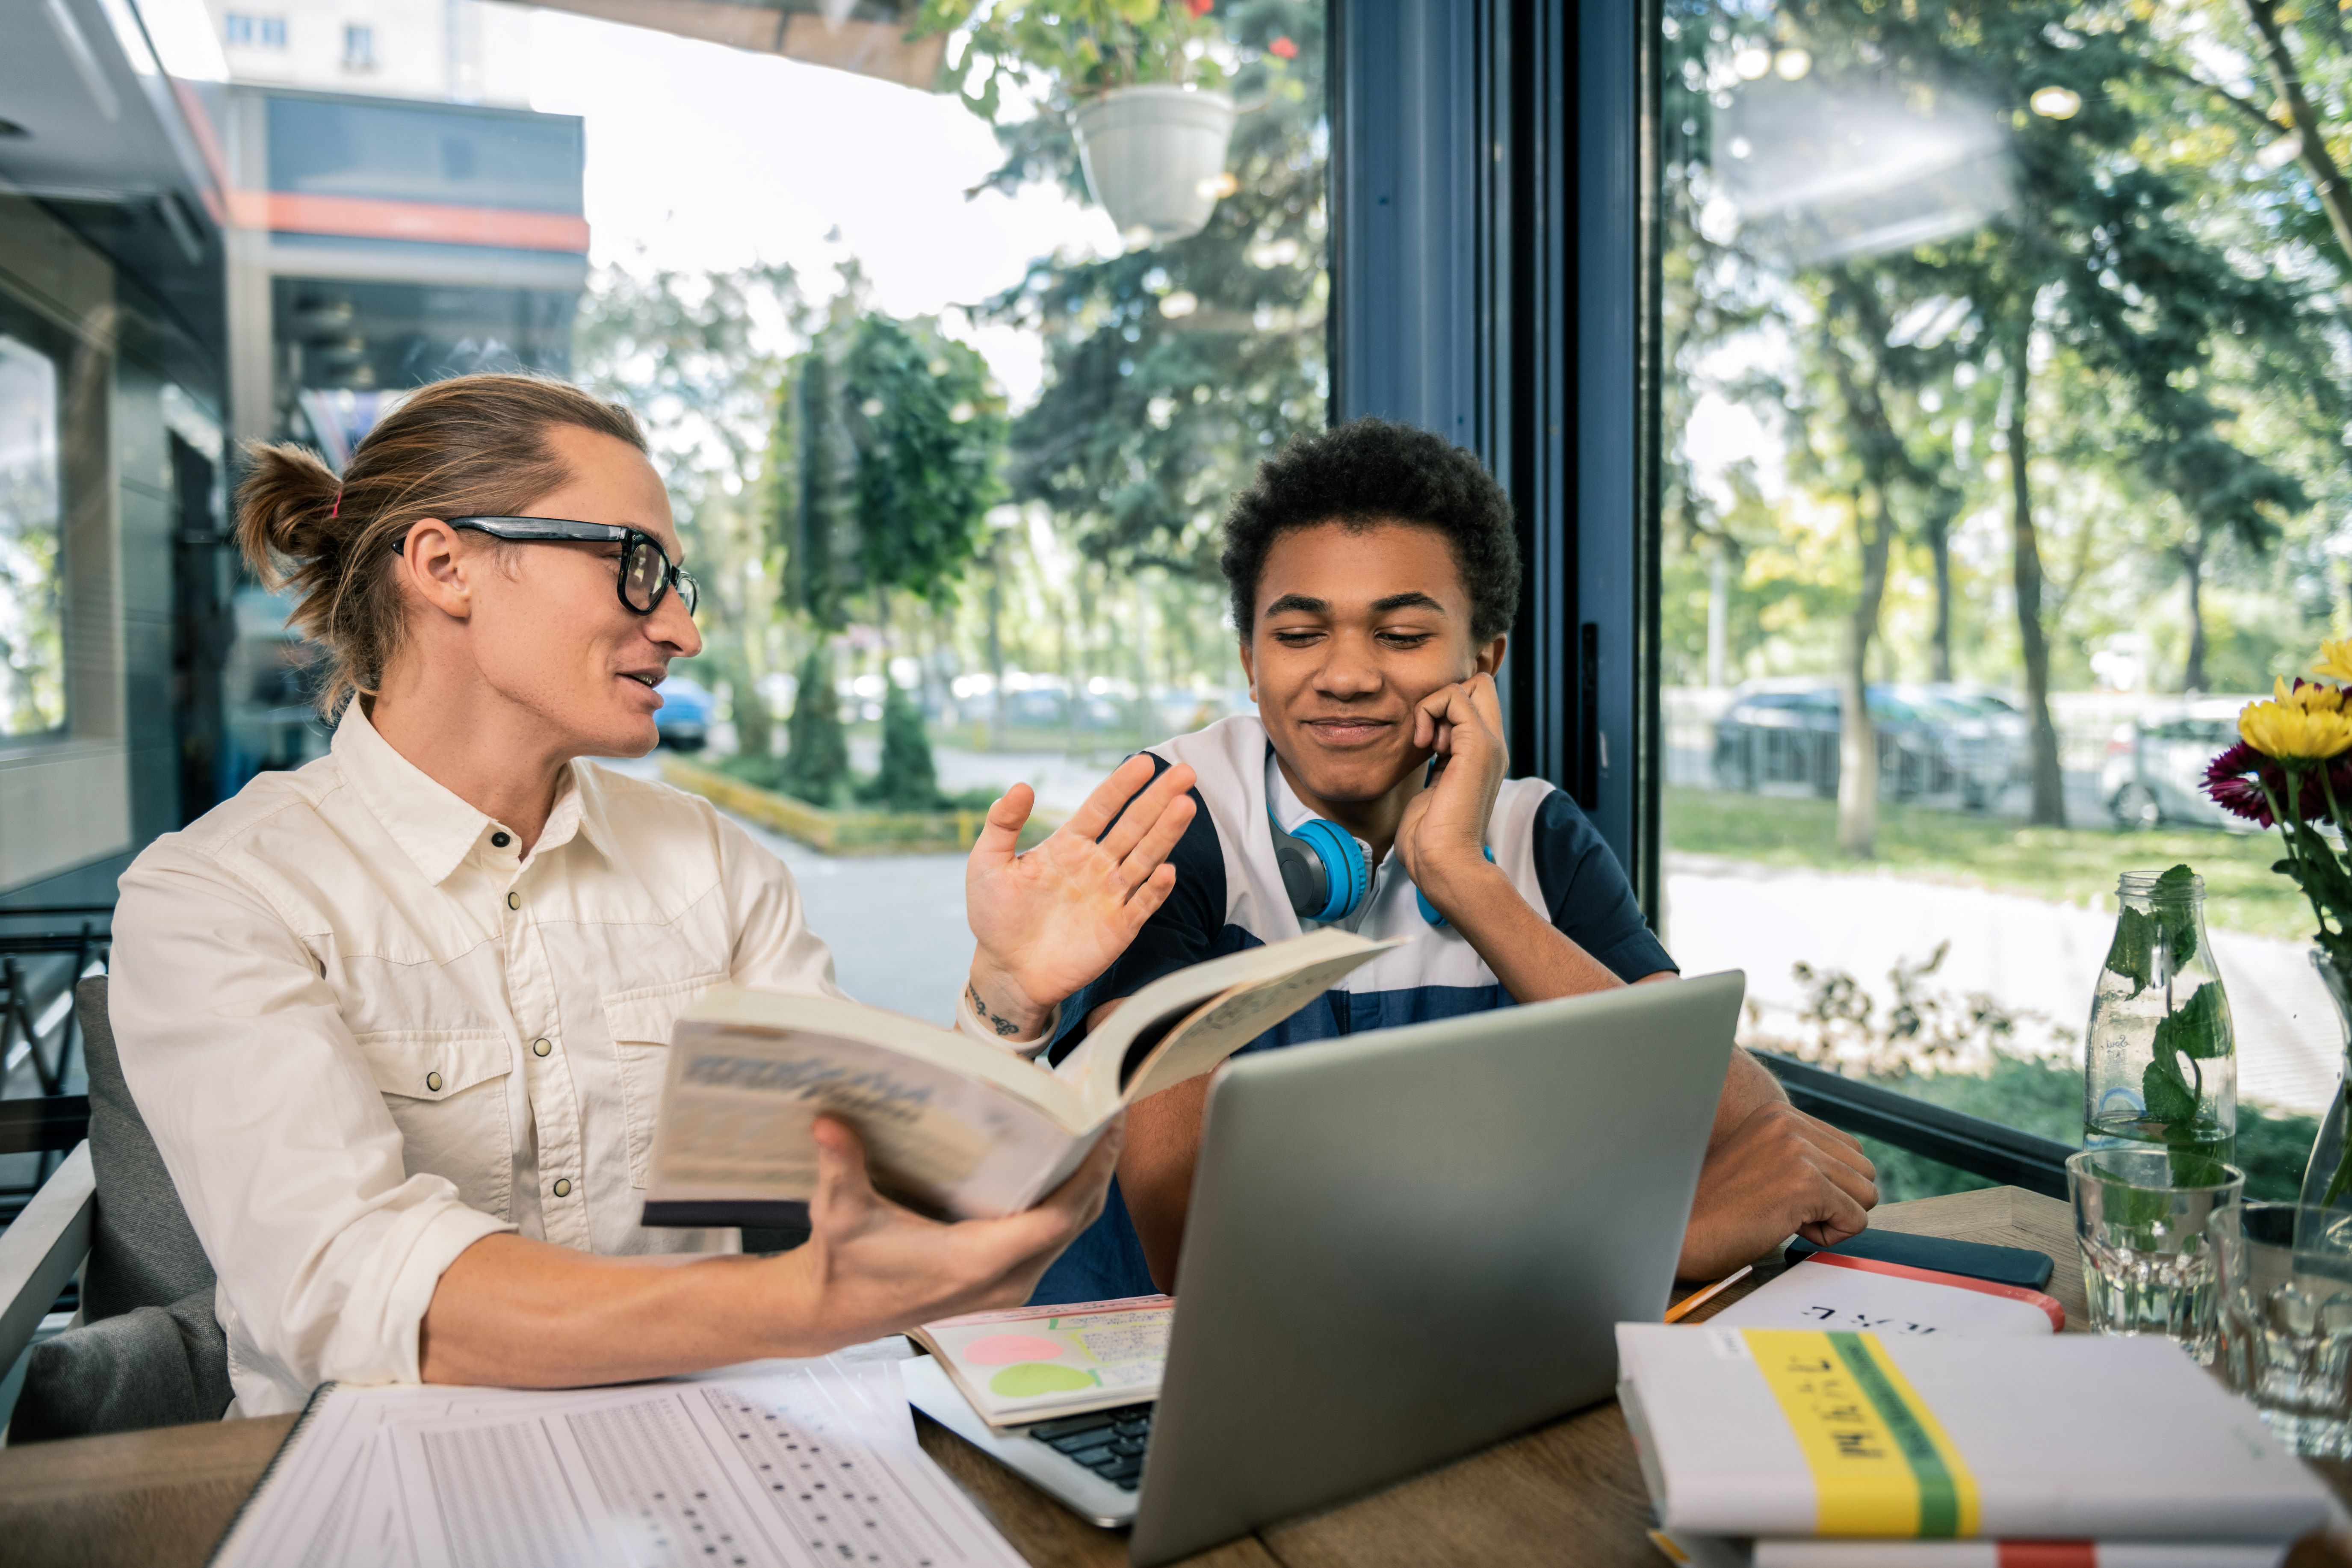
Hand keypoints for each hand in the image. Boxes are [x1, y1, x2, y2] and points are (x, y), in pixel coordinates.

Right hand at [786, 1114, 1122, 1343]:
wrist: (835, 1311)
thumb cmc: (844, 1264)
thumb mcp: (840, 1212)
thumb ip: (839, 1166)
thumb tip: (828, 1122)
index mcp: (976, 1262)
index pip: (1058, 1218)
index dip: (1090, 1174)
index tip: (1107, 1128)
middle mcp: (1003, 1280)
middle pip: (1077, 1222)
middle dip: (1099, 1168)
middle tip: (1110, 1115)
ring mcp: (1008, 1287)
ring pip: (1069, 1233)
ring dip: (1087, 1186)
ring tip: (1095, 1132)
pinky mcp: (1004, 1285)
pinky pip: (1053, 1241)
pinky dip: (1067, 1205)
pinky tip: (1064, 1168)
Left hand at [965, 755, 1197, 1032]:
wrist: (1007, 971)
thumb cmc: (995, 916)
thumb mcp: (987, 864)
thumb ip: (1002, 825)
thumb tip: (1019, 785)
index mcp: (1069, 845)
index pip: (1102, 807)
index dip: (1121, 785)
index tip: (1143, 762)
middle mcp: (1097, 865)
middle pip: (1133, 826)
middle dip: (1158, 799)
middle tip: (1185, 772)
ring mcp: (1111, 895)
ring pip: (1145, 858)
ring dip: (1165, 833)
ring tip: (1185, 806)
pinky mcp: (1119, 928)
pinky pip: (1143, 904)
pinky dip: (1156, 889)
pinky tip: (1167, 869)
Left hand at [1392, 673, 1507, 917]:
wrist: (1443, 861)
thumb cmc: (1430, 837)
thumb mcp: (1434, 787)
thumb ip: (1439, 761)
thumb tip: (1427, 741)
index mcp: (1482, 756)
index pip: (1475, 701)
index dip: (1447, 706)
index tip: (1428, 740)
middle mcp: (1492, 746)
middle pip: (1479, 685)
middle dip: (1446, 697)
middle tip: (1430, 735)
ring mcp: (1489, 744)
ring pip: (1469, 684)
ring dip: (1436, 705)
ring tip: (1428, 742)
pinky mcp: (1477, 746)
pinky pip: (1454, 696)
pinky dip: (1431, 710)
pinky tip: (1424, 743)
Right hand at [1676, 1102, 1876, 1280]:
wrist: (1682, 1232)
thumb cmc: (1719, 1208)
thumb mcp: (1762, 1161)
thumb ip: (1802, 1154)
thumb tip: (1859, 1174)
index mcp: (1778, 1114)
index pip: (1850, 1149)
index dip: (1828, 1184)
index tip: (1784, 1194)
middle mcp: (1789, 1123)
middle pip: (1864, 1170)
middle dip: (1837, 1199)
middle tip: (1786, 1208)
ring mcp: (1797, 1151)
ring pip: (1866, 1194)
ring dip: (1834, 1217)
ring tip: (1786, 1216)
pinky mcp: (1805, 1183)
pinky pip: (1856, 1220)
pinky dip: (1831, 1236)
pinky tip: (1789, 1228)